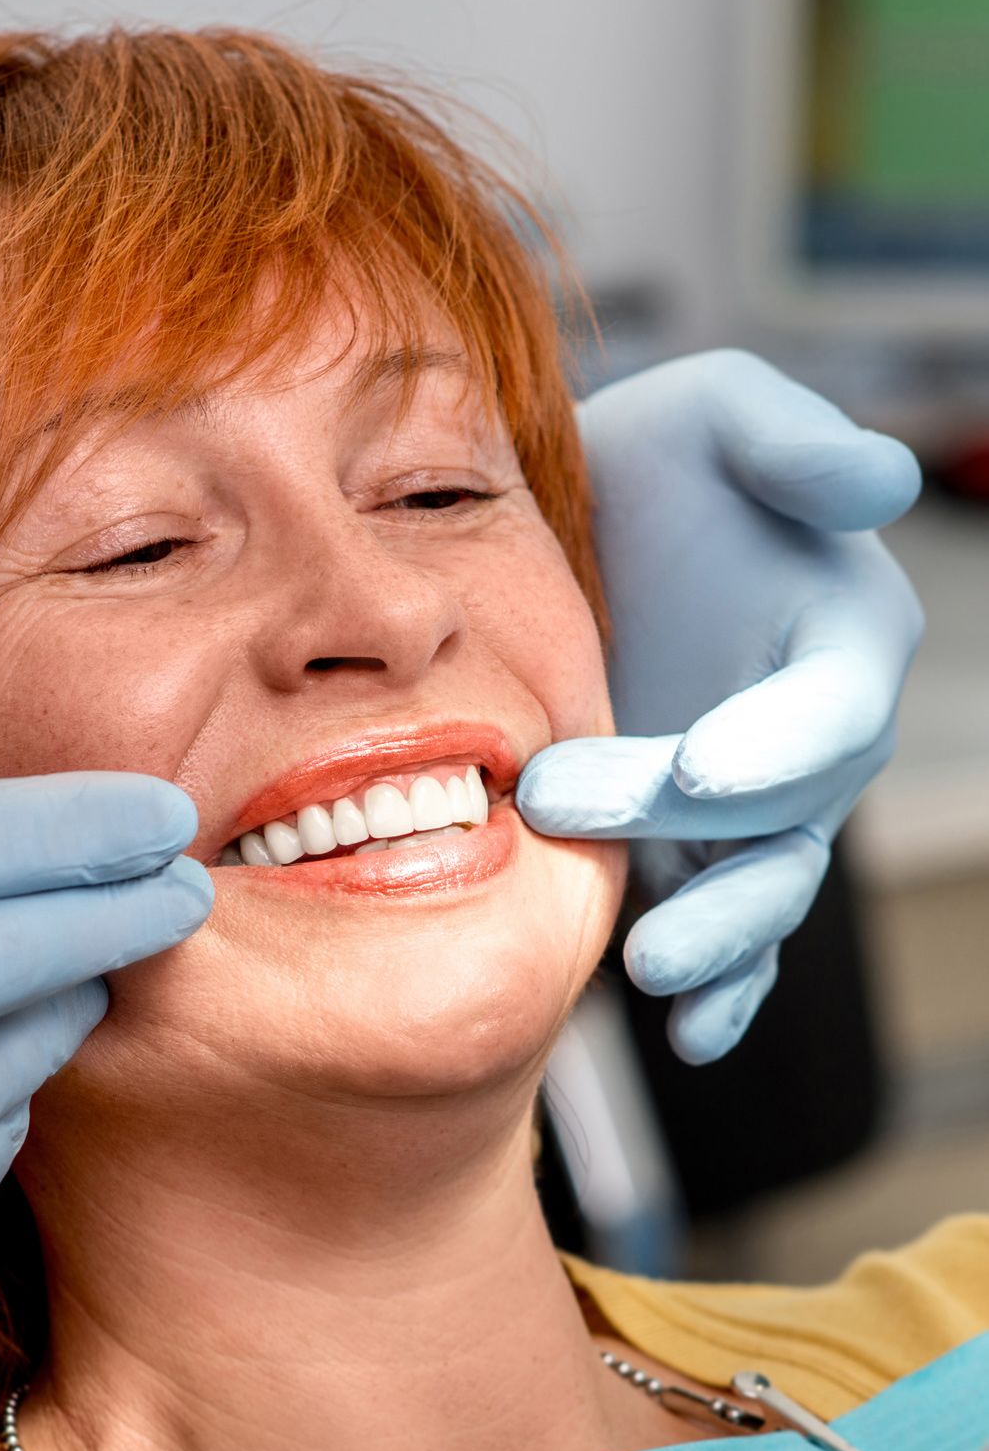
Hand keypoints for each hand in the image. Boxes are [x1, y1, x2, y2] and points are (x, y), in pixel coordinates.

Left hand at [517, 350, 923, 1063]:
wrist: (575, 540)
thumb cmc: (656, 464)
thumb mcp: (716, 415)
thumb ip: (792, 446)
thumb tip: (882, 481)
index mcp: (841, 637)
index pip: (831, 707)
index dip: (778, 743)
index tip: (703, 767)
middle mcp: (813, 740)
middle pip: (781, 814)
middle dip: (693, 834)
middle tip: (568, 812)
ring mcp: (756, 812)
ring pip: (763, 894)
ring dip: (718, 941)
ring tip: (653, 971)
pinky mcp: (697, 858)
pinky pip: (729, 936)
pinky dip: (721, 993)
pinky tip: (688, 1035)